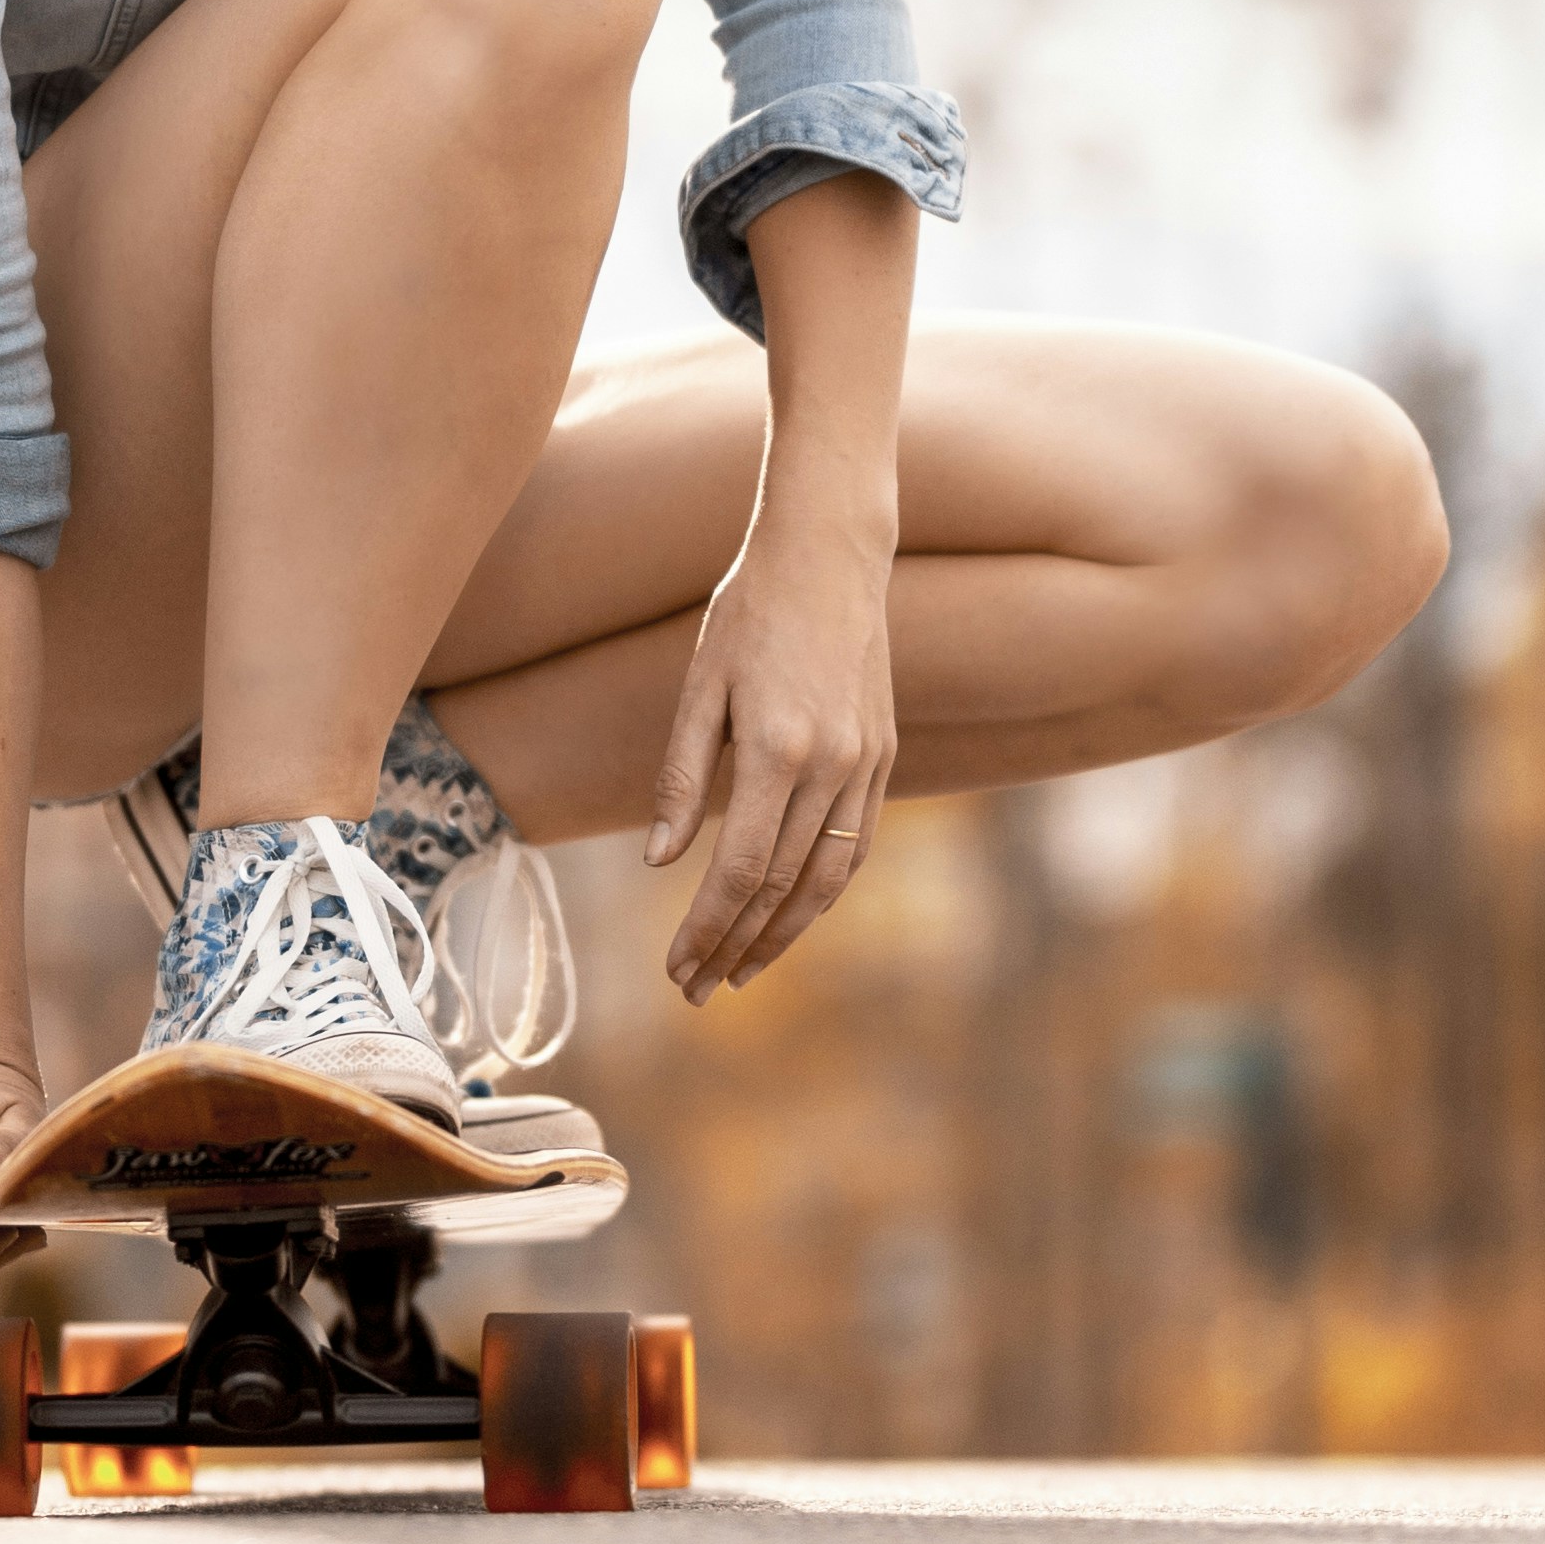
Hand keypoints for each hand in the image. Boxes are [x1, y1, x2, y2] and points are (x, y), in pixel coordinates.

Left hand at [646, 516, 897, 1000]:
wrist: (831, 553)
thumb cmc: (751, 609)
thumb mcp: (702, 685)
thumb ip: (681, 776)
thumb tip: (662, 863)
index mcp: (778, 749)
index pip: (741, 869)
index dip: (706, 926)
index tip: (676, 967)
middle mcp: (832, 765)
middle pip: (783, 886)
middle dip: (737, 946)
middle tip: (698, 990)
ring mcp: (866, 763)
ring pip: (829, 878)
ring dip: (784, 934)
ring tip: (741, 969)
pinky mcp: (882, 754)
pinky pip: (857, 844)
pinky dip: (823, 890)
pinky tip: (792, 914)